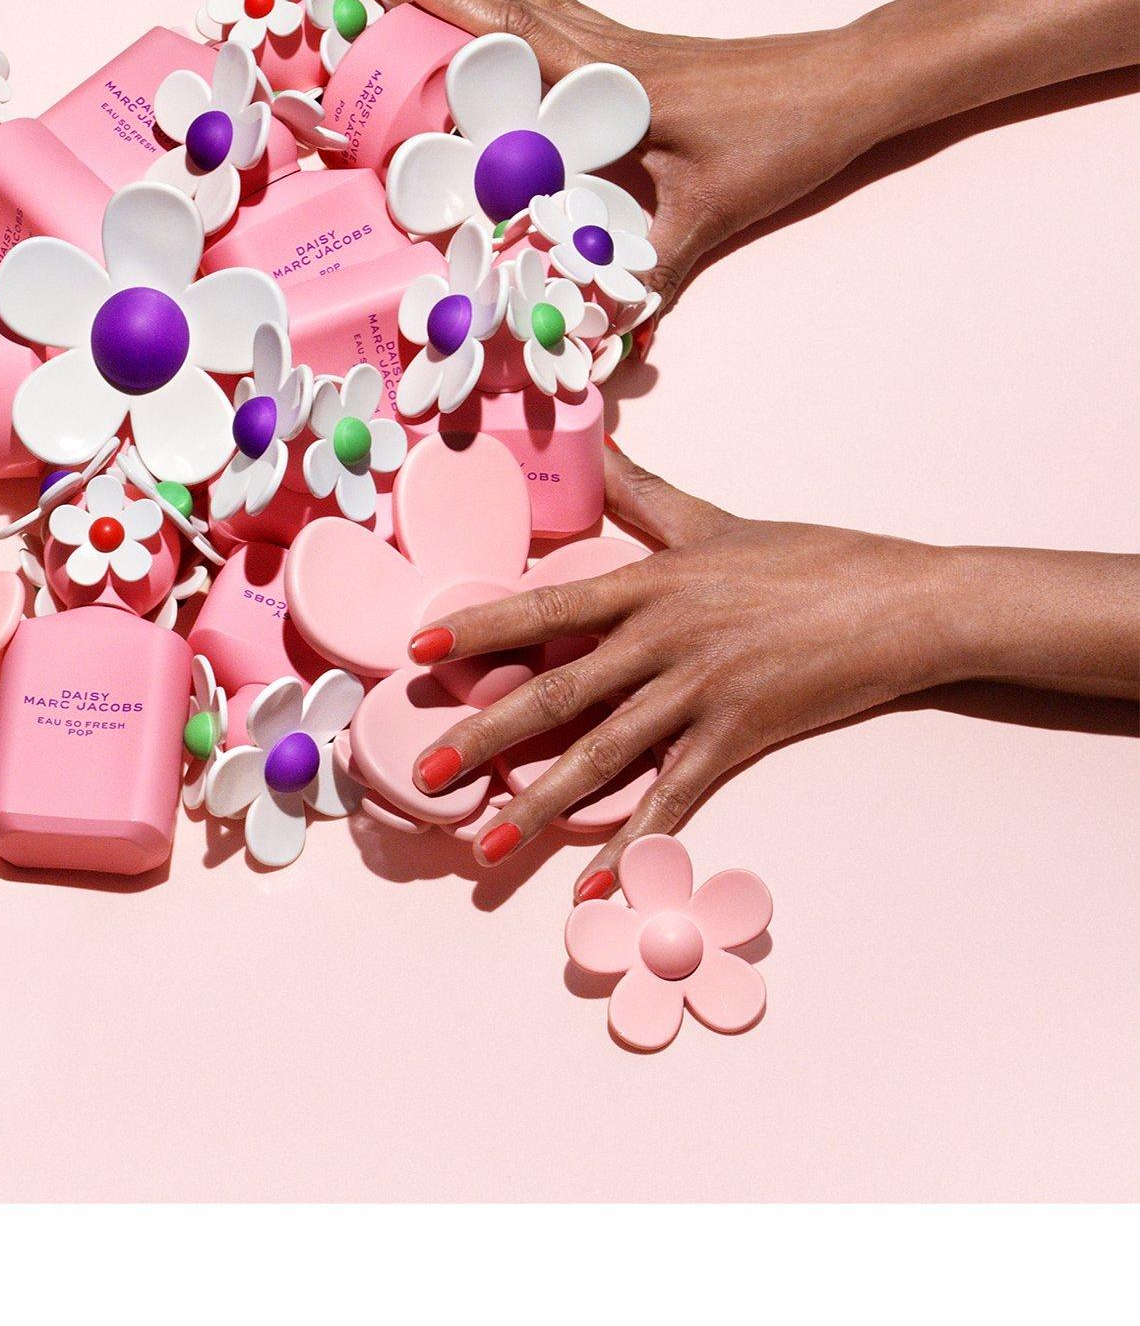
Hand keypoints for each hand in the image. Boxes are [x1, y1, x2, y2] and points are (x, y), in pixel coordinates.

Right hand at [362, 0, 1139, 313]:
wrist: (848, 87)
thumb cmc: (780, 142)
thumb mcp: (708, 215)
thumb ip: (644, 272)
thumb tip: (595, 332)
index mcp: (607, 84)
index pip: (502, 43)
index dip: (434, 17)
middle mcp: (606, 51)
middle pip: (499, 8)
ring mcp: (625, 44)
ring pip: (529, 3)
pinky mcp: (647, 52)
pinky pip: (563, 17)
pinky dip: (520, 3)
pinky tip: (506, 2)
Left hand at [407, 445, 1138, 901]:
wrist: (903, 602)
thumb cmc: (811, 560)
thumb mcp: (714, 520)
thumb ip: (643, 492)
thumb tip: (594, 438)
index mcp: (652, 582)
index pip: (547, 608)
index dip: (481, 630)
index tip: (420, 650)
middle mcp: (664, 637)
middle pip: (556, 693)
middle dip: (482, 737)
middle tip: (423, 775)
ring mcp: (701, 690)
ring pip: (602, 756)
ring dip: (538, 806)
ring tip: (483, 847)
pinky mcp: (739, 735)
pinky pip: (673, 799)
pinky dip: (634, 846)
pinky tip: (595, 887)